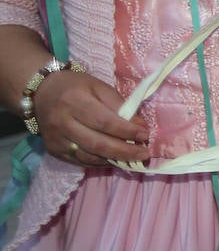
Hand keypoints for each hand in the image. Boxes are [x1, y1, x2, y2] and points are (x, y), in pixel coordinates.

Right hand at [31, 70, 148, 166]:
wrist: (42, 92)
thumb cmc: (76, 87)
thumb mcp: (99, 87)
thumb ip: (119, 105)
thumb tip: (139, 126)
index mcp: (74, 101)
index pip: (104, 122)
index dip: (127, 131)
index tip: (145, 135)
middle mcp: (62, 122)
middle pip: (97, 143)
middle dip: (124, 151)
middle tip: (144, 153)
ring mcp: (55, 139)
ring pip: (88, 156)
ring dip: (114, 159)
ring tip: (133, 158)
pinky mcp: (53, 150)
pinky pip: (80, 161)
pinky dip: (100, 162)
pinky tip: (114, 159)